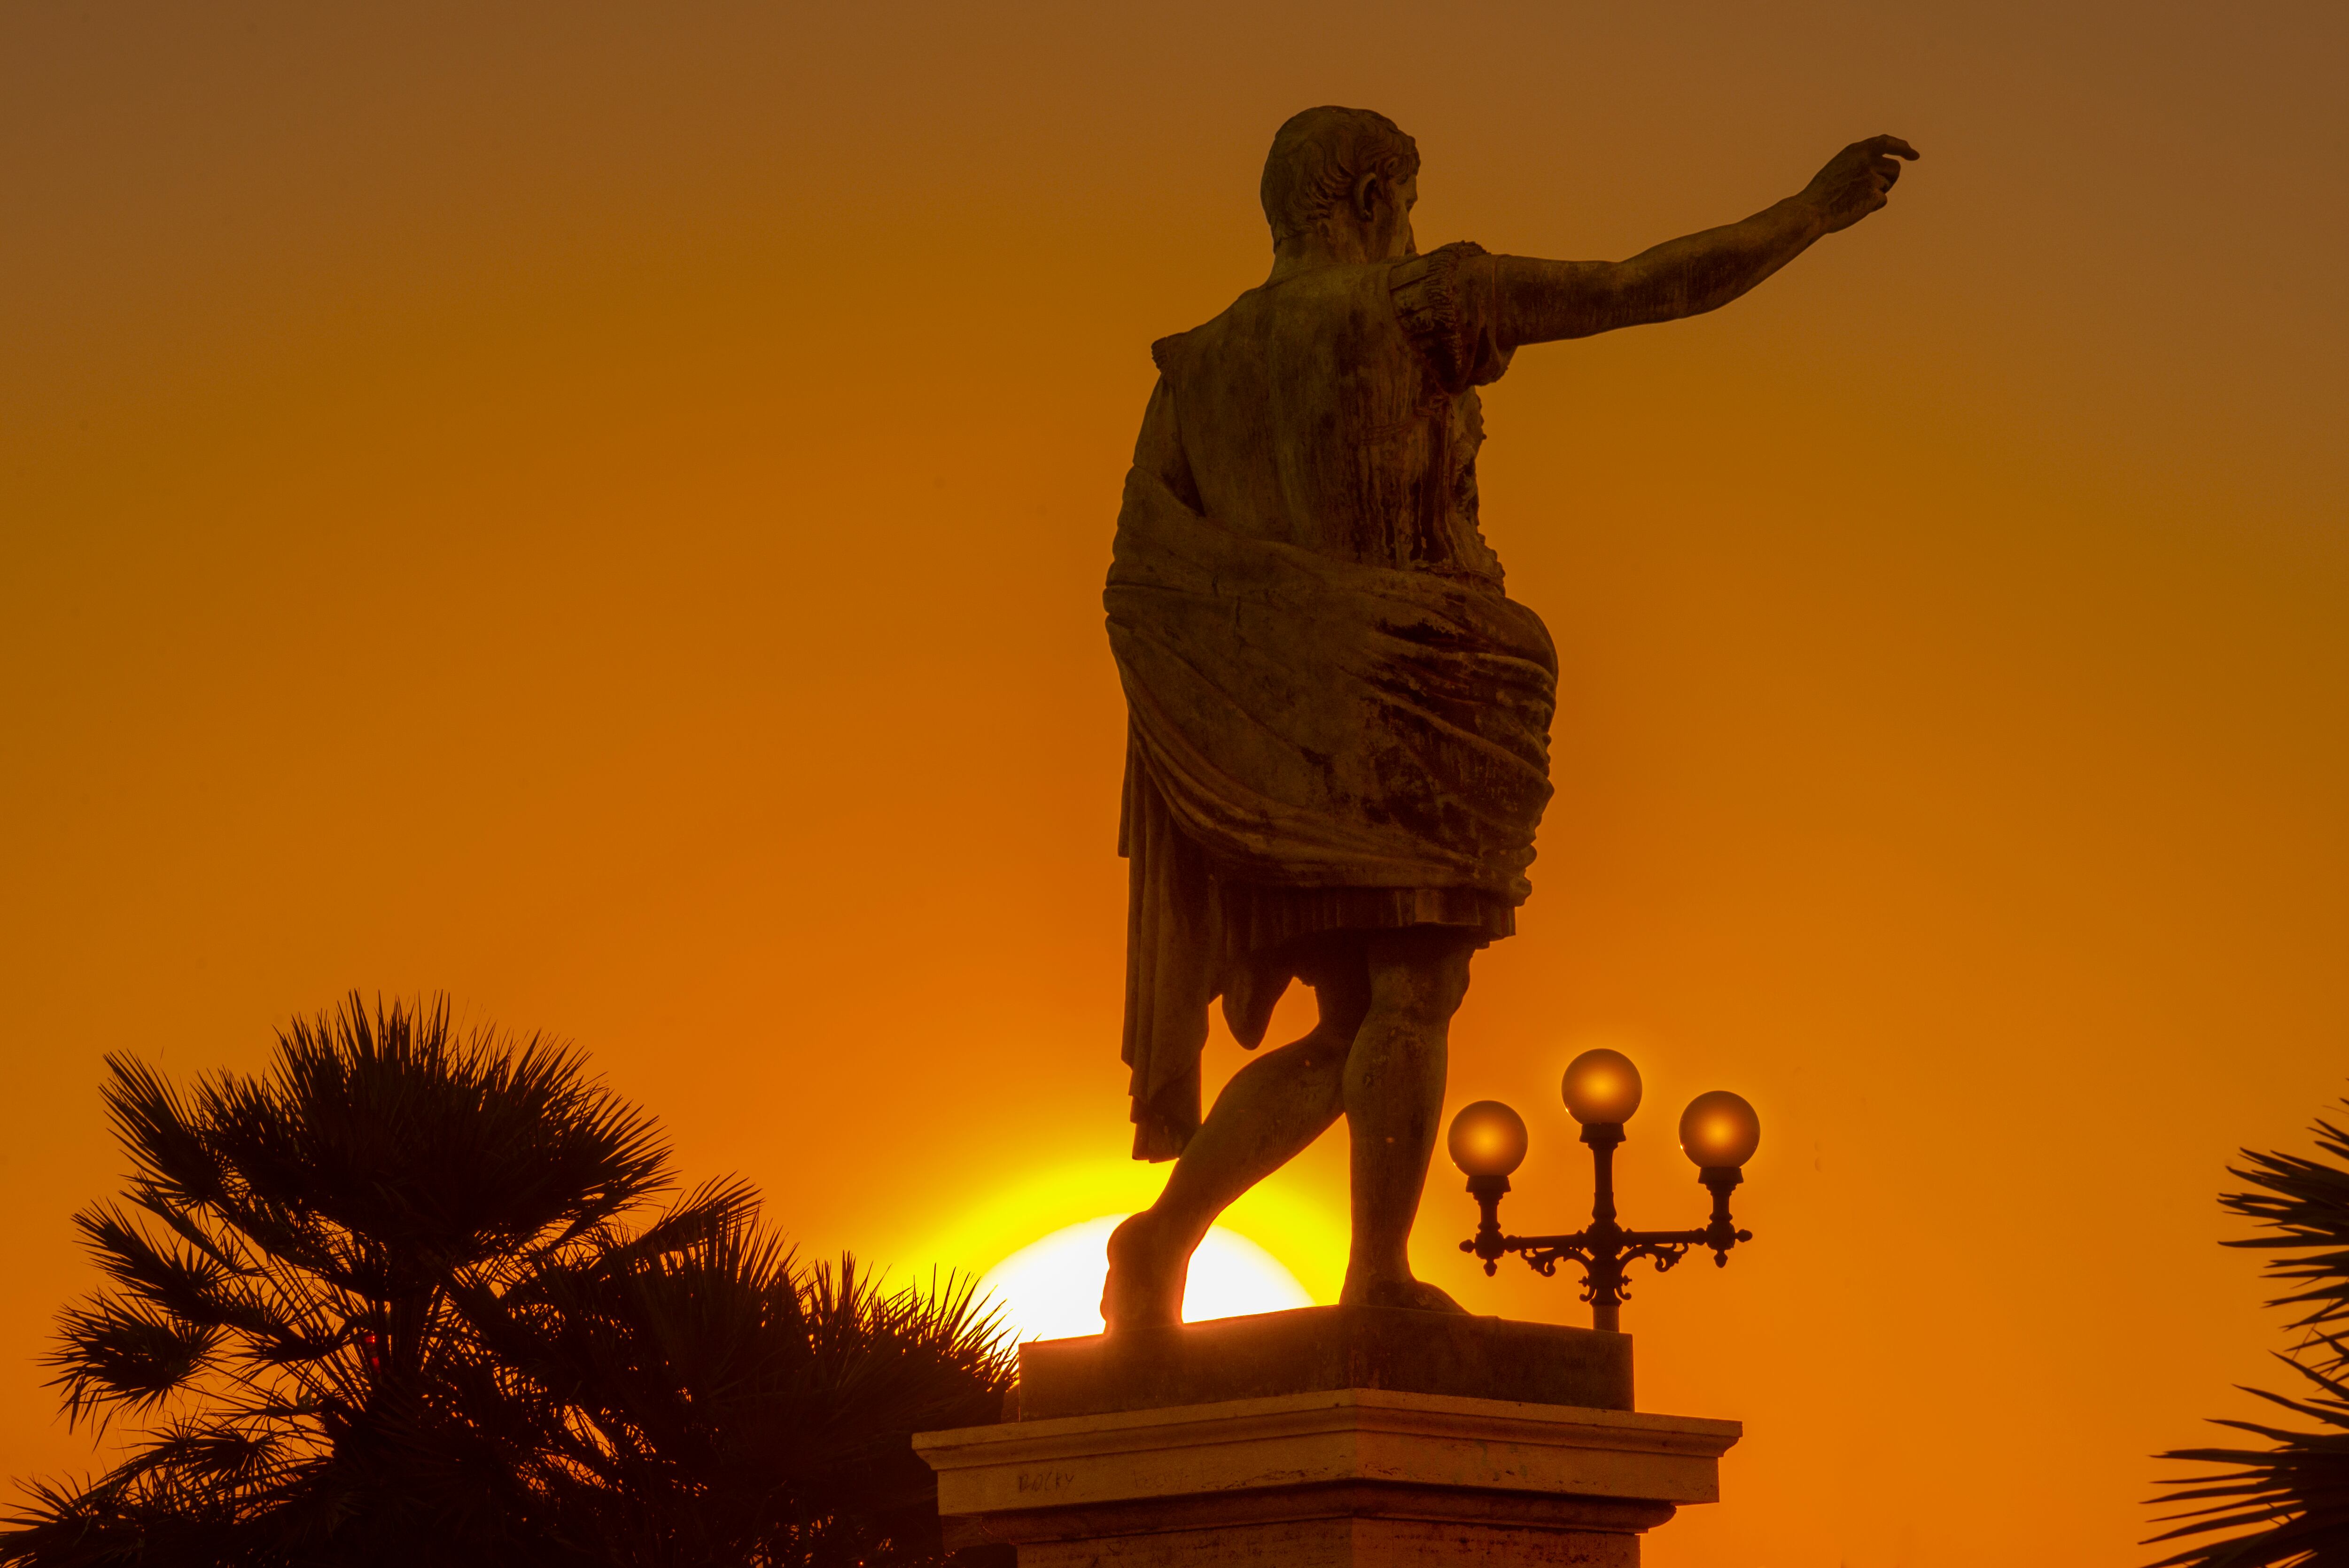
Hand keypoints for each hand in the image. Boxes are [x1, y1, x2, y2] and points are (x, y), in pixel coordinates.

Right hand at [1802, 135, 1919, 233]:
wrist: (1812, 210)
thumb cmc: (1821, 194)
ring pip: (1888, 185)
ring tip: (1855, 199)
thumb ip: (1860, 162)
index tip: (1913, 155)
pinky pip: (1882, 200)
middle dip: (1889, 179)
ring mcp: (1871, 175)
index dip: (1902, 147)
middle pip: (1894, 168)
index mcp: (1856, 150)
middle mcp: (1867, 159)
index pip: (1886, 142)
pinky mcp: (1874, 192)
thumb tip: (1881, 167)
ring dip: (1877, 193)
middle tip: (1872, 191)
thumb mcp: (1839, 168)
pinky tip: (1854, 208)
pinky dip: (1871, 207)